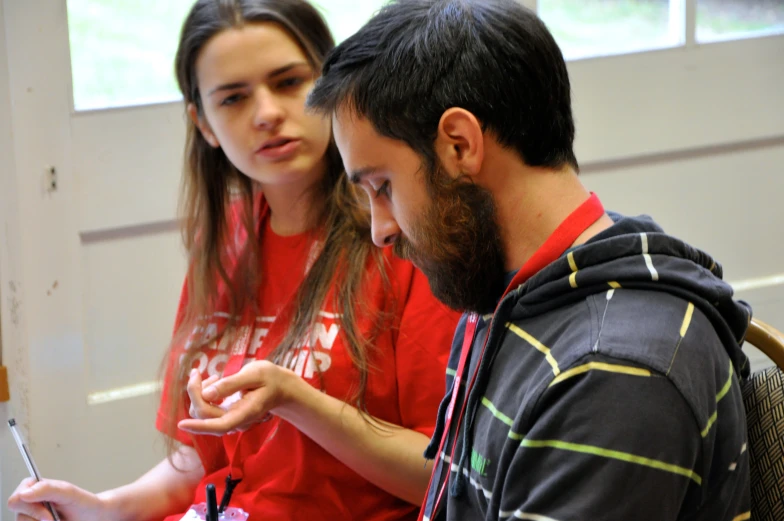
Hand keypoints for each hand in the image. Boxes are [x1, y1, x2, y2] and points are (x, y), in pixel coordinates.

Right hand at [8, 477, 107, 520]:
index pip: (15, 500)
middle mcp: (29, 502)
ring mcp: (31, 516)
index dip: (31, 510)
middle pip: (19, 517)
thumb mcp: (68, 492)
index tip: (48, 515)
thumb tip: (23, 493)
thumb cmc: (82, 502)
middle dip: (38, 519)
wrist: (91, 516)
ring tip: (56, 520)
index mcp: (33, 487)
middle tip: (54, 519)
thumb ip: (46, 489)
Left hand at [178, 361, 302, 435]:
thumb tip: (207, 394)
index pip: (219, 425)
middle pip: (205, 415)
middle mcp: (236, 421)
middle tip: (197, 371)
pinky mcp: (225, 416)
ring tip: (214, 376)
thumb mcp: (255, 374)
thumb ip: (232, 384)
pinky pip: (206, 411)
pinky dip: (203, 395)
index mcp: (246, 413)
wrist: (281, 388)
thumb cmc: (271, 378)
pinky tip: (214, 382)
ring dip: (199, 393)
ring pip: (202, 413)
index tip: (181, 424)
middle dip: (195, 392)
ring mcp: (230, 420)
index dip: (199, 426)